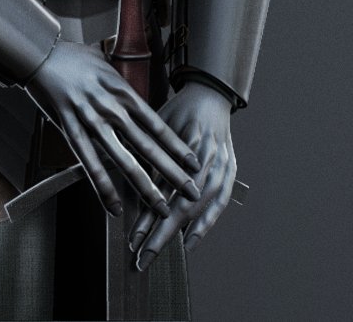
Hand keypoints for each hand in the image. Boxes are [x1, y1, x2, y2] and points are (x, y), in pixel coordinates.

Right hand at [24, 40, 200, 216]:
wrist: (39, 53)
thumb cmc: (71, 56)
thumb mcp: (103, 56)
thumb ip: (118, 66)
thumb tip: (127, 55)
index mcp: (123, 91)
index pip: (157, 124)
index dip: (177, 146)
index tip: (194, 163)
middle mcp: (112, 108)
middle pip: (148, 146)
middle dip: (172, 172)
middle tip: (192, 192)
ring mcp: (91, 120)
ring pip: (124, 159)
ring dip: (145, 186)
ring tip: (162, 208)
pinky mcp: (70, 128)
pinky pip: (89, 163)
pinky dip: (103, 186)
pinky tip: (115, 207)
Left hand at [129, 82, 236, 269]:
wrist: (210, 94)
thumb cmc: (179, 108)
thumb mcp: (156, 124)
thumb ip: (145, 152)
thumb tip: (122, 182)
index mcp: (188, 143)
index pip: (166, 188)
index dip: (150, 216)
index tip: (134, 238)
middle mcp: (208, 157)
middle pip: (185, 204)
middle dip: (163, 234)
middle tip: (143, 257)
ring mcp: (222, 163)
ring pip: (204, 206)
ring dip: (183, 232)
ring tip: (163, 250)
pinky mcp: (230, 169)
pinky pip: (221, 200)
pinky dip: (208, 222)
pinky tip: (192, 240)